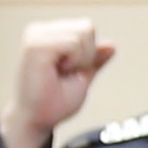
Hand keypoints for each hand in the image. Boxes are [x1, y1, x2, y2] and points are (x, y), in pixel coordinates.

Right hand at [0, 19, 117, 147]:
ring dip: (79, 61)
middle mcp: (39, 30)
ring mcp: (35, 36)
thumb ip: (94, 60)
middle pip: (86, 27)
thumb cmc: (54, 102)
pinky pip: (74, 44)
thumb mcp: (82, 77)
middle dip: (86, 55)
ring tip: (58, 75)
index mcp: (48, 34)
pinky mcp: (35, 46)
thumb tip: (112, 45)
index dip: (88, 54)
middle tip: (64, 75)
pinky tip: (56, 74)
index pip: (86, 28)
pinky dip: (74, 62)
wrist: (36, 120)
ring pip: (83, 34)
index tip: (68, 73)